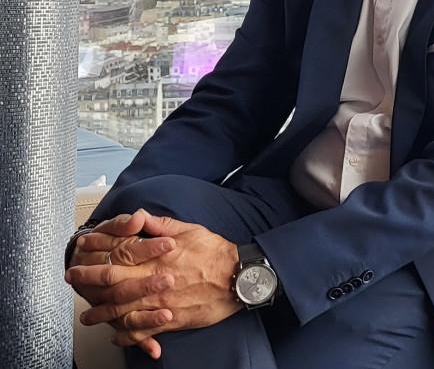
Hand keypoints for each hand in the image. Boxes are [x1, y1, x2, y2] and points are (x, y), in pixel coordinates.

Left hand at [68, 213, 241, 358]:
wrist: (240, 277)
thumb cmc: (217, 252)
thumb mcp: (190, 230)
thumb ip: (160, 225)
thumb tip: (138, 216)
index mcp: (158, 257)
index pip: (118, 254)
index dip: (96, 252)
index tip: (82, 250)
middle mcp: (155, 280)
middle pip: (113, 283)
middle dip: (89, 281)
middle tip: (74, 280)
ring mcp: (161, 302)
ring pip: (123, 311)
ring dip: (101, 314)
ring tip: (89, 316)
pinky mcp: (172, 320)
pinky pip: (143, 331)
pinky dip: (127, 336)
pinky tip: (118, 336)